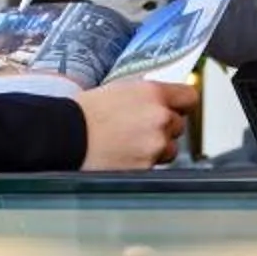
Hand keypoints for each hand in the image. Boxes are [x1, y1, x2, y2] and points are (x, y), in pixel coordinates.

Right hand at [77, 77, 194, 169]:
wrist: (66, 136)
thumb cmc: (85, 111)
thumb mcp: (120, 89)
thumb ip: (147, 95)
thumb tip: (161, 100)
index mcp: (153, 93)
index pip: (190, 97)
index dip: (181, 104)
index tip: (176, 108)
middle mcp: (160, 117)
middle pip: (179, 125)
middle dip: (164, 128)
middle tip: (139, 129)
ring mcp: (155, 144)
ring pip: (170, 149)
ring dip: (156, 148)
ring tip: (128, 144)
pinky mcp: (146, 166)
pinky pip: (154, 165)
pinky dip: (142, 162)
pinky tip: (122, 155)